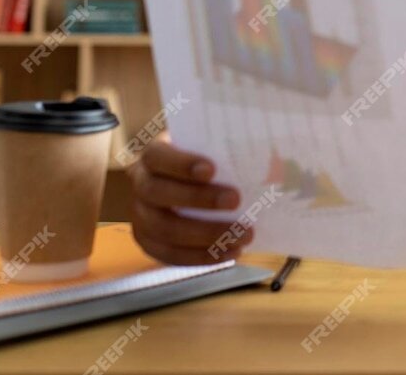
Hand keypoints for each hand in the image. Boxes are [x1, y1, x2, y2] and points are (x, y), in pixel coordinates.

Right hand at [128, 137, 251, 264]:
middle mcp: (139, 184)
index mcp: (152, 156)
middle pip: (158, 193)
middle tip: (236, 200)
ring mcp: (140, 216)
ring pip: (163, 229)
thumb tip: (266, 155)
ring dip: (206, 235)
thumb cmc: (203, 160)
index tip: (211, 169)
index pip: (157, 156)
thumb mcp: (207, 147)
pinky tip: (229, 253)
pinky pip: (169, 255)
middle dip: (198, 199)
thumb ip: (224, 149)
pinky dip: (201, 256)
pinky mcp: (148, 242)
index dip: (181, 164)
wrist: (181, 183)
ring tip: (243, 235)